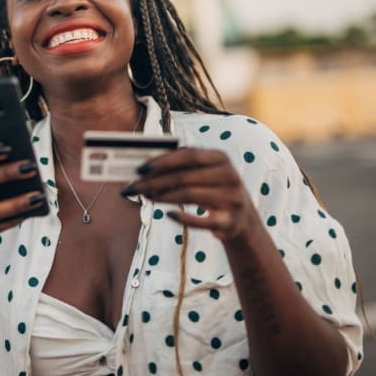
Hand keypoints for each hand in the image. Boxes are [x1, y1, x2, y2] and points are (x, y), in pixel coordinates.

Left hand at [121, 148, 260, 242]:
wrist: (241, 217)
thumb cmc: (212, 189)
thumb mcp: (203, 172)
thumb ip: (180, 166)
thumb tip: (144, 166)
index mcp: (220, 158)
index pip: (188, 155)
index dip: (162, 161)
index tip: (140, 169)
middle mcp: (229, 175)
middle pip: (184, 177)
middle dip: (155, 182)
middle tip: (134, 188)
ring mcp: (231, 199)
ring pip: (190, 195)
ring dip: (164, 197)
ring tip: (147, 198)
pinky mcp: (229, 221)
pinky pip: (201, 220)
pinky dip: (183, 218)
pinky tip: (168, 215)